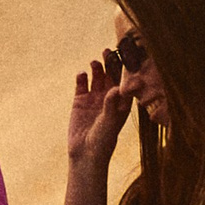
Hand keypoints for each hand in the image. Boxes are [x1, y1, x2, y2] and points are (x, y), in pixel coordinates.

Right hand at [66, 51, 131, 173]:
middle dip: (110, 63)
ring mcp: (94, 98)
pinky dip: (81, 77)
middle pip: (111, 76)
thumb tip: (116, 88)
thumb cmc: (104, 140)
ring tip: (94, 62)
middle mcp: (109, 98)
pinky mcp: (80, 101)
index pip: (125, 81)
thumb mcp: (110, 121)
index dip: (125, 68)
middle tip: (108, 50)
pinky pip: (81, 84)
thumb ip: (112, 105)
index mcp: (122, 103)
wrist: (85, 153)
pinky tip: (81, 74)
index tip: (125, 56)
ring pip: (97, 77)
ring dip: (96, 68)